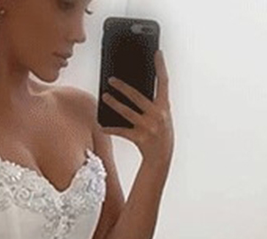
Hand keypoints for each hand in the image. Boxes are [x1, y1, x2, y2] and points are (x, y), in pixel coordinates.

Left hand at [100, 50, 173, 166]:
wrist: (162, 157)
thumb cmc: (160, 134)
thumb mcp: (161, 116)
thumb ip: (152, 103)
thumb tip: (133, 89)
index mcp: (165, 107)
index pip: (164, 82)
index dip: (161, 67)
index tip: (157, 52)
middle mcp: (157, 115)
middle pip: (138, 97)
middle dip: (123, 87)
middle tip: (111, 79)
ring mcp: (148, 127)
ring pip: (127, 112)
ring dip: (114, 103)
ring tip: (104, 96)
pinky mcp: (139, 138)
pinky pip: (122, 131)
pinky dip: (111, 129)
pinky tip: (101, 125)